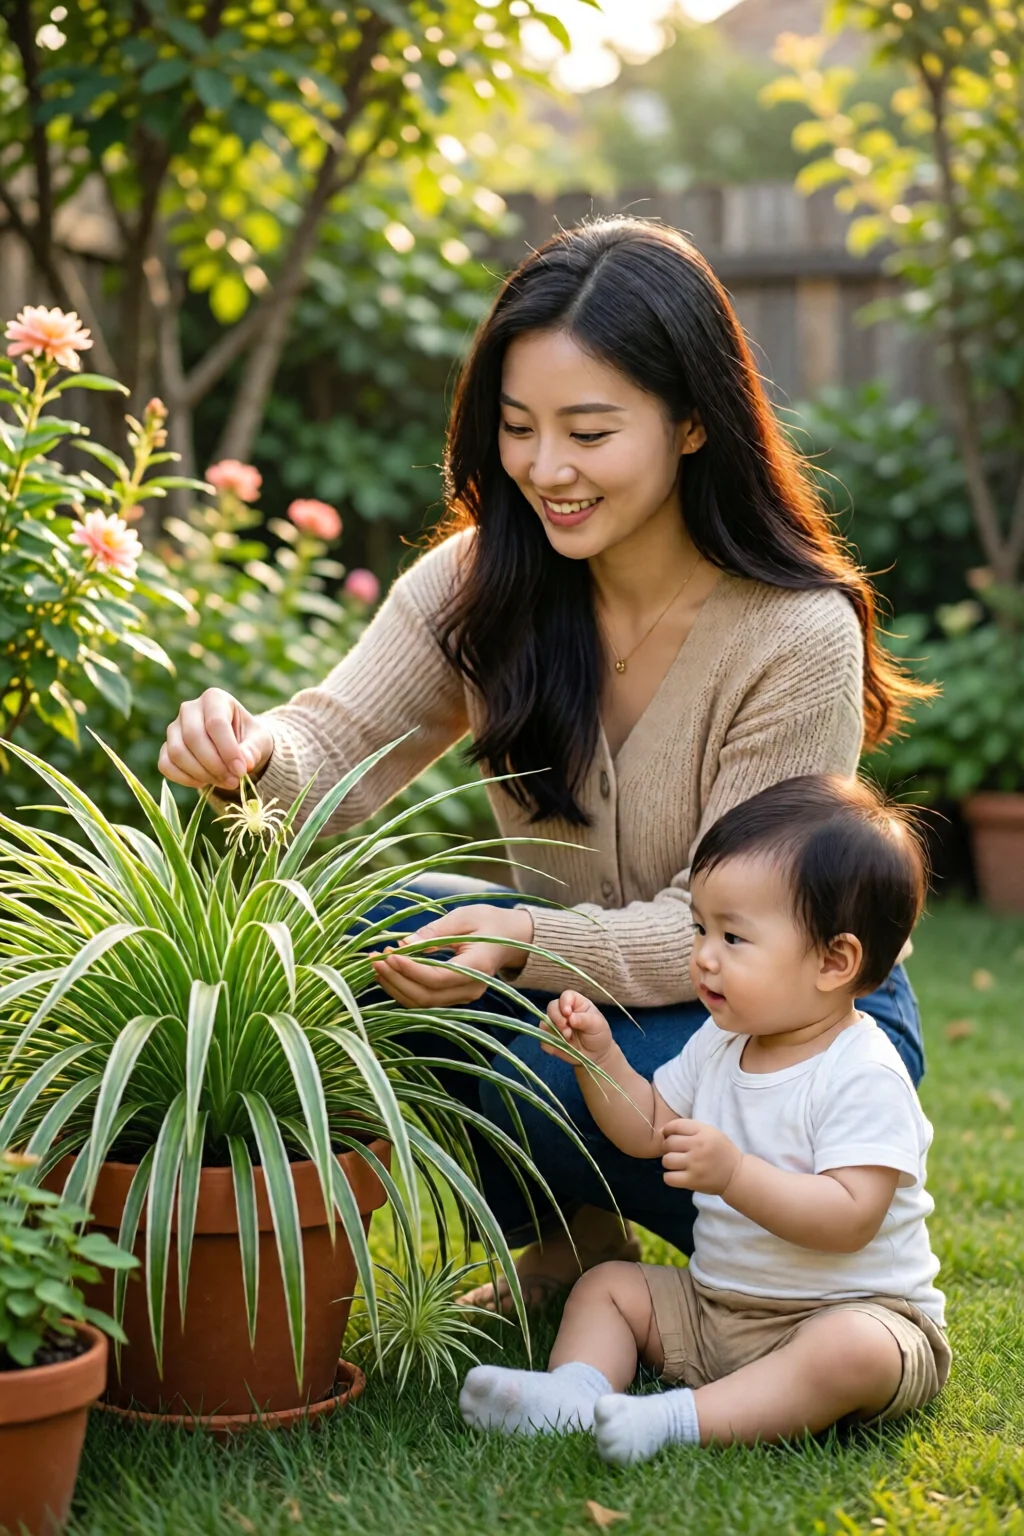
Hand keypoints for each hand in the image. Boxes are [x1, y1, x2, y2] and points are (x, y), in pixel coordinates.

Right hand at [158, 688, 274, 791]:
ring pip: (177, 753)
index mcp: (214, 698)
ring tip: (223, 782)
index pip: (215, 723)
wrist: (236, 745)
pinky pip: (166, 765)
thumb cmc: (249, 738)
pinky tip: (204, 783)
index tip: (241, 770)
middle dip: (214, 764)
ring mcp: (174, 728)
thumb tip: (245, 763)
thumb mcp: (259, 740)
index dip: (228, 750)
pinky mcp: (166, 747)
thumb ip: (253, 749)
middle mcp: (189, 708)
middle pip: (193, 737)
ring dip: (201, 773)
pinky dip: (184, 779)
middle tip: (233, 780)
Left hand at [369, 903, 533, 1008]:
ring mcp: (463, 997)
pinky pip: (425, 1000)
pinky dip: (403, 989)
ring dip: (395, 987)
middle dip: (396, 980)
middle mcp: (471, 989)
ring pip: (422, 1003)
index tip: (389, 954)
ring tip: (376, 966)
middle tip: (375, 959)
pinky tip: (388, 973)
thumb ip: (436, 931)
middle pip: (426, 996)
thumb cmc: (489, 922)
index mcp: (478, 967)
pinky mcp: (454, 997)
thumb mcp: (464, 917)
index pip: (438, 978)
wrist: (512, 938)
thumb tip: (404, 943)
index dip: (410, 970)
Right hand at [541, 990, 615, 1066]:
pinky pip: (543, 1038)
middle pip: (551, 1007)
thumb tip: (571, 1017)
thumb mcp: (597, 1025)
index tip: (568, 1013)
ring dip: (553, 1030)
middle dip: (557, 1018)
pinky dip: (548, 1043)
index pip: (566, 996)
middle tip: (566, 1029)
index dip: (564, 1003)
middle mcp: (563, 1012)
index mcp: (576, 1003)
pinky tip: (561, 1047)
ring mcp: (555, 1025)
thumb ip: (584, 1020)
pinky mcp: (551, 1038)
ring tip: (567, 1038)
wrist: (596, 1055)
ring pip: (544, 1022)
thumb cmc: (599, 1034)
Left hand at [661, 1118, 742, 1196]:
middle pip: (668, 1143)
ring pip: (667, 1160)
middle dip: (667, 1147)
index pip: (675, 1125)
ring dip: (668, 1162)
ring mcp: (695, 1165)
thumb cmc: (721, 1151)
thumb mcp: (711, 1132)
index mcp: (704, 1132)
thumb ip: (690, 1129)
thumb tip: (663, 1131)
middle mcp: (698, 1147)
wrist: (736, 1175)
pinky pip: (669, 1178)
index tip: (668, 1136)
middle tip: (674, 1151)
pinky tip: (677, 1175)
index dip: (667, 1130)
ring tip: (676, 1164)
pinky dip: (670, 1177)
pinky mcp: (693, 1181)